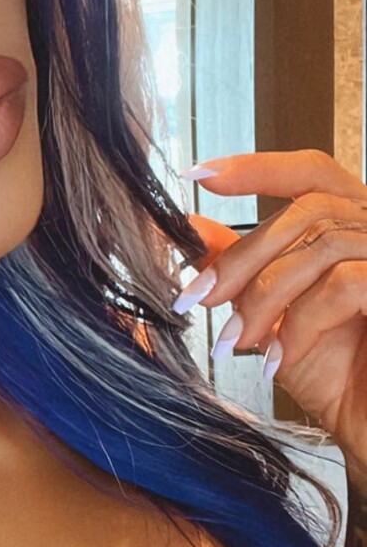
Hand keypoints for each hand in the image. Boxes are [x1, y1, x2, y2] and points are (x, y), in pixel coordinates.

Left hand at [174, 149, 366, 493]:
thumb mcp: (276, 316)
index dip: (258, 168)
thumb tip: (195, 231)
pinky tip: (281, 355)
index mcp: (353, 227)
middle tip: (198, 297)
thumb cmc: (341, 378)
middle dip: (242, 257)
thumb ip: (243, 268)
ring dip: (263, 296)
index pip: (311, 171)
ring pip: (320, 247)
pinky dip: (300, 322)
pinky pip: (343, 286)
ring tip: (237, 340)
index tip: (200, 175)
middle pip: (305, 212)